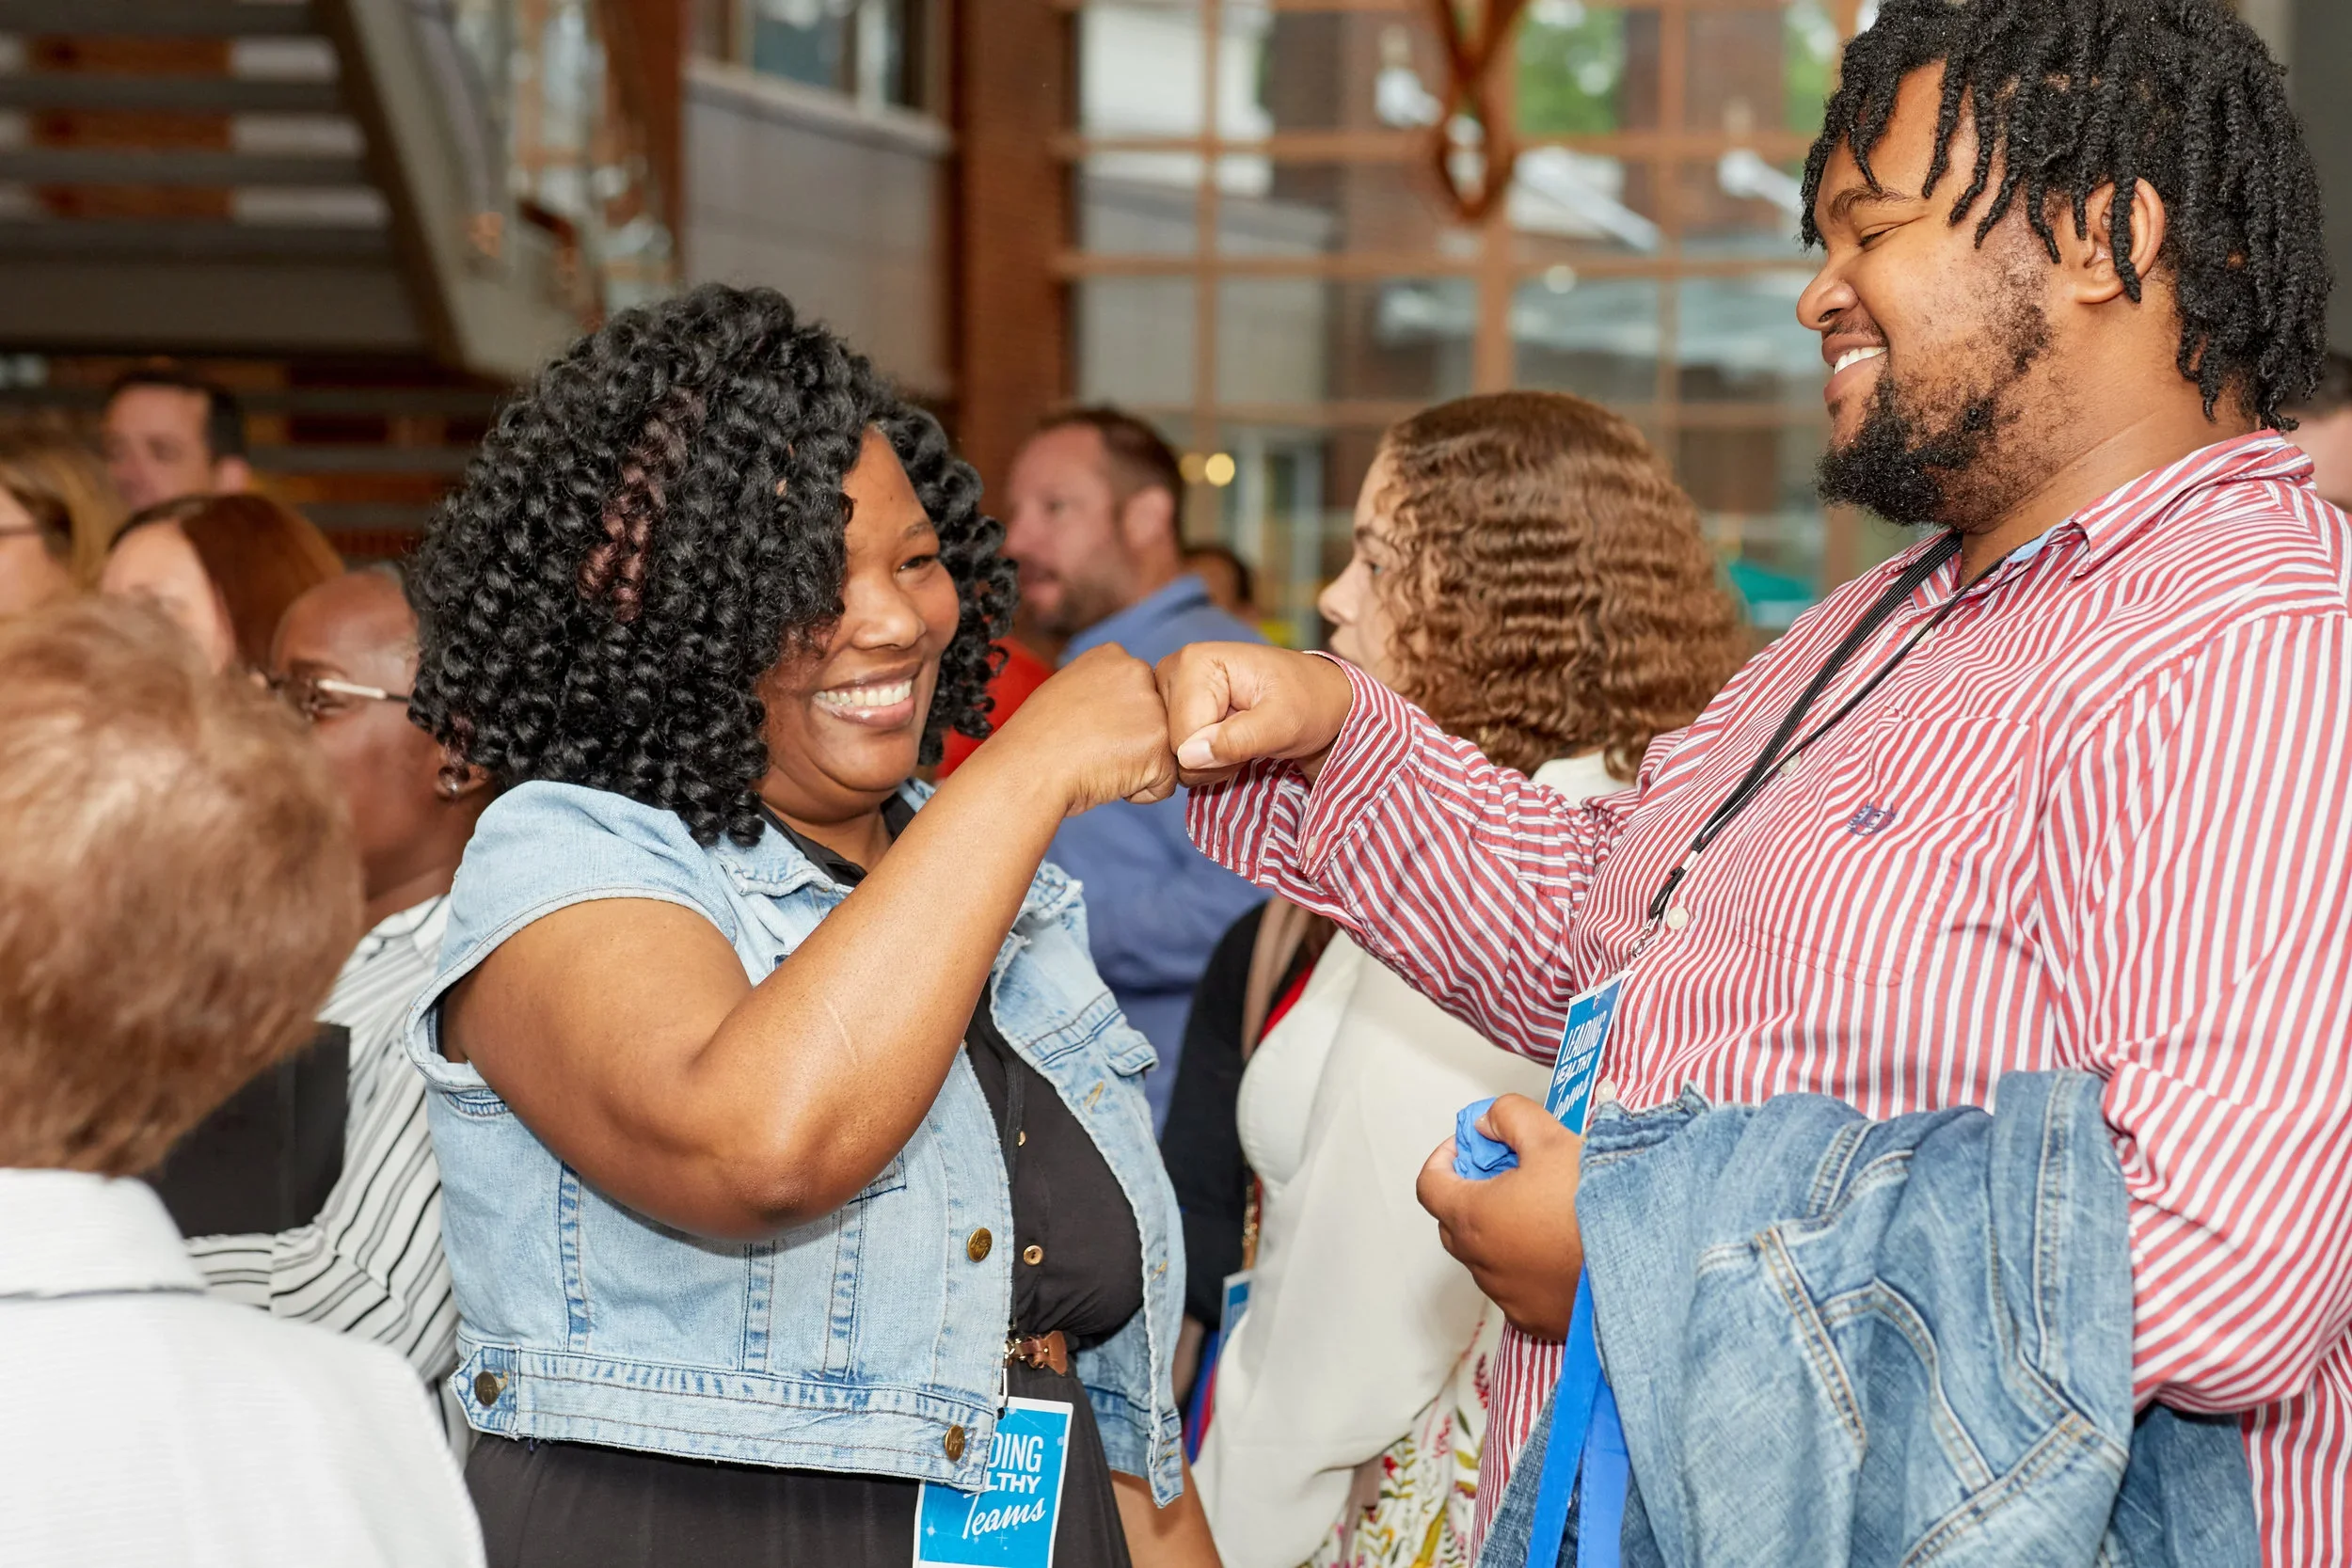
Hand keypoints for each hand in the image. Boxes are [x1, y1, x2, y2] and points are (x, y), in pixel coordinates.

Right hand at [986, 644, 1177, 814]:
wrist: (1027, 768)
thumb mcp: (1068, 693)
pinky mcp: (1159, 744)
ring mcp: (1152, 707)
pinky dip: (1140, 792)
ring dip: (1136, 768)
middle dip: (1132, 743)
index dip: (1116, 724)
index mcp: (1113, 656)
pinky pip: (1165, 782)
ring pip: (1163, 751)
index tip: (1086, 730)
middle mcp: (1137, 672)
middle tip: (1092, 749)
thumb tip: (1121, 712)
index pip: (1139, 695)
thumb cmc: (1036, 741)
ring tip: (1098, 762)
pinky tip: (1107, 778)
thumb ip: (1103, 692)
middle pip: (1157, 720)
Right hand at [1155, 643, 1355, 786]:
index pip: (1182, 737)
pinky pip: (1173, 753)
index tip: (1254, 738)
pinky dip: (1202, 759)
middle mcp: (1172, 670)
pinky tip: (1226, 741)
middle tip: (1248, 739)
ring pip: (1171, 754)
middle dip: (1210, 758)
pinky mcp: (1173, 706)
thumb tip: (1188, 756)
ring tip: (1240, 738)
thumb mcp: (1284, 723)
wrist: (1319, 698)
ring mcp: (1169, 689)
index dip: (1218, 754)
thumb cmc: (1308, 703)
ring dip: (1207, 761)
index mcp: (1194, 662)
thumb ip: (1239, 739)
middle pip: (1171, 746)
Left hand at [1416, 1094, 1583, 1340]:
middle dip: (1470, 1194)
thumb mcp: (1551, 1139)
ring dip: (1499, 1233)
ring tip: (1541, 1212)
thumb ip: (1509, 1118)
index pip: (1429, 1185)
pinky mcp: (1534, 1319)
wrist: (1639, 1265)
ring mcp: (1506, 1295)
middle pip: (1453, 1223)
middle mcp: (1480, 1262)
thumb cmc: (1592, 1205)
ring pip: (1485, 1258)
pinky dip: (1524, 1267)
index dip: (1443, 1159)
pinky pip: (1515, 1288)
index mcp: (1473, 1216)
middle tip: (1507, 1174)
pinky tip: (1558, 1250)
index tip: (1469, 1147)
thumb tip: (1487, 1124)